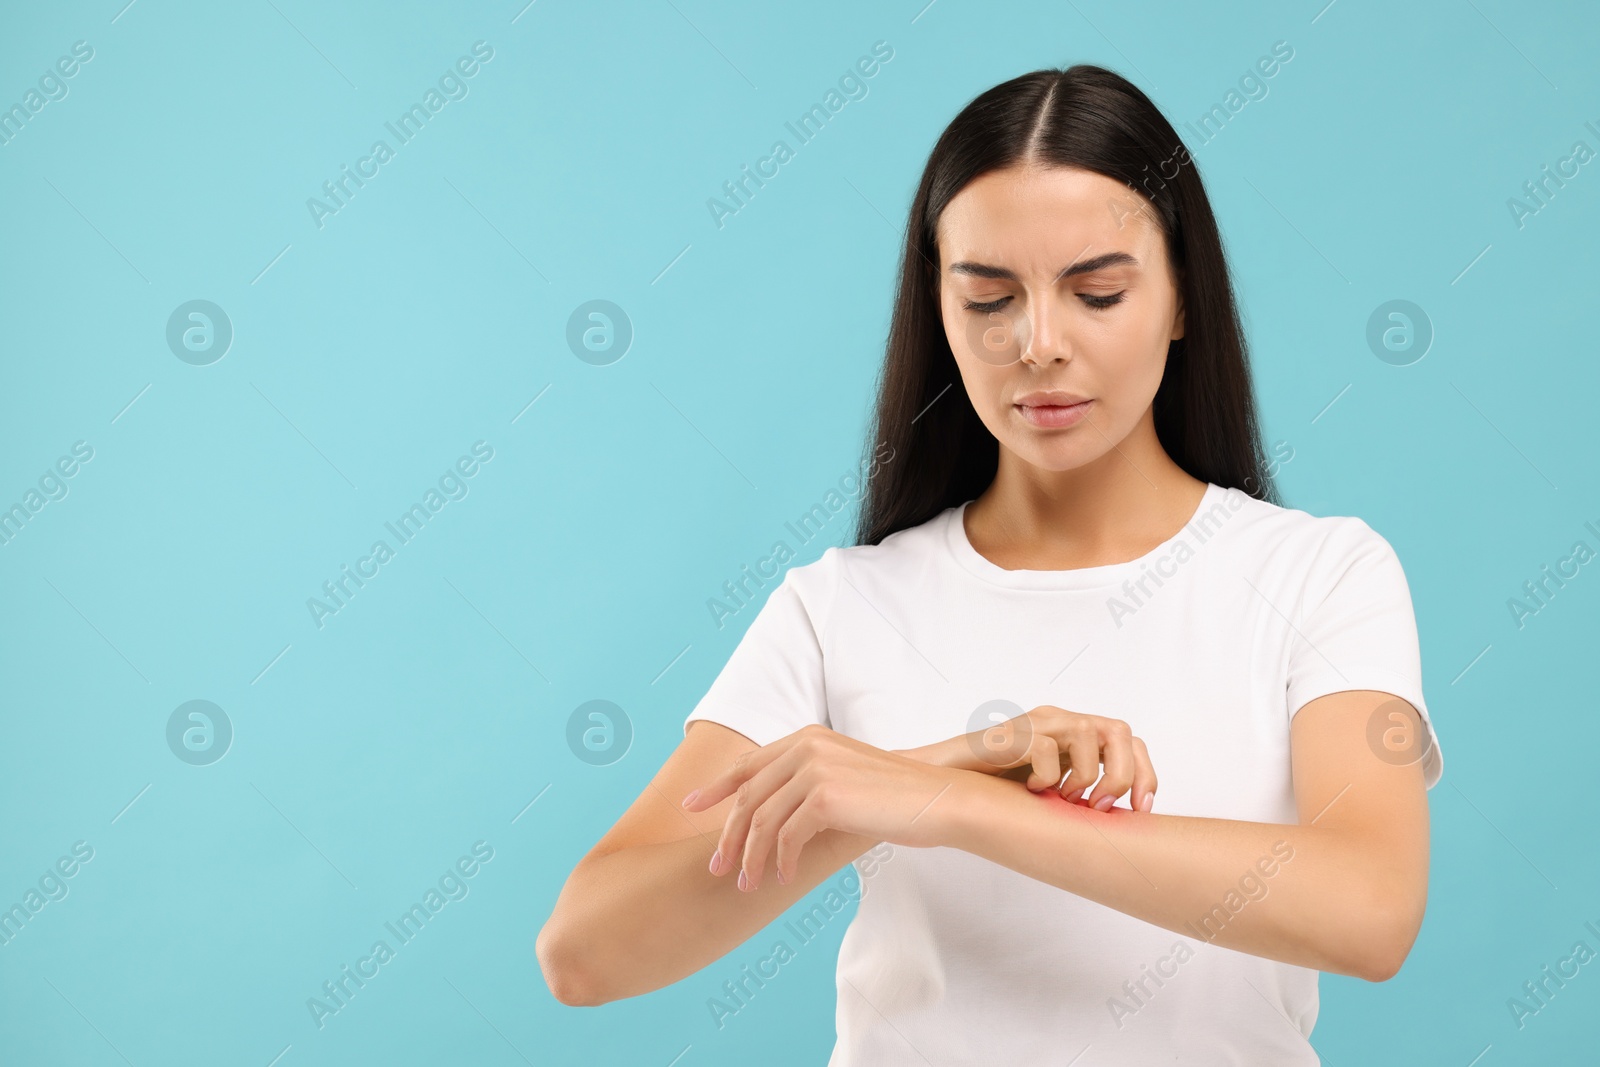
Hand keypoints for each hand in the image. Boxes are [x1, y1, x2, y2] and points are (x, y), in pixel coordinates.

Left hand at [681, 724, 959, 891]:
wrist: (939, 800)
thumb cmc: (896, 798)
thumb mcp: (845, 780)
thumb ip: (809, 784)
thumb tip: (772, 814)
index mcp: (807, 738)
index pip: (749, 764)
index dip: (715, 787)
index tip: (690, 807)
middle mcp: (806, 746)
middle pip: (748, 797)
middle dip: (729, 836)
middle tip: (717, 868)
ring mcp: (814, 769)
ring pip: (762, 821)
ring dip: (750, 857)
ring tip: (747, 884)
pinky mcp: (825, 796)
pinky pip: (786, 836)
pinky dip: (779, 861)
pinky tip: (782, 878)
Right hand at [897, 705, 1157, 812]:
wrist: (946, 779)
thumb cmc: (996, 786)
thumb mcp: (1053, 789)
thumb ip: (1083, 790)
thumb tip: (1124, 819)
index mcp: (1073, 733)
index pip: (1129, 740)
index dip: (1145, 774)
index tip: (1142, 810)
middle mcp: (1059, 720)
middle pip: (1119, 731)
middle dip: (1122, 775)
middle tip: (1101, 807)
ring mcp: (1035, 723)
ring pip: (1089, 732)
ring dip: (1086, 776)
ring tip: (1066, 798)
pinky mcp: (1012, 734)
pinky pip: (1046, 748)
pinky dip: (1048, 776)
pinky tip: (1035, 790)